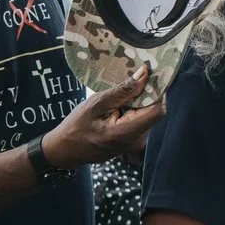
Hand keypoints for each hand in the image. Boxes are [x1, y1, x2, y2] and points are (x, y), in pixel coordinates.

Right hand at [43, 67, 167, 167]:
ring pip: (147, 114)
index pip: (158, 109)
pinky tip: (117, 106)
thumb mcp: (95, 104)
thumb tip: (144, 73)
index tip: (148, 75)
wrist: (66, 151)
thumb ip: (122, 91)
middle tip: (129, 80)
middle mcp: (138, 140)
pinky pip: (140, 119)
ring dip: (138, 101)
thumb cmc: (75, 128)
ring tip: (118, 95)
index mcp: (127, 133)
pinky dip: (132, 109)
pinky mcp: (133, 140)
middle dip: (145, 94)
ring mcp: (137, 142)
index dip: (157, 91)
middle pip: (154, 110)